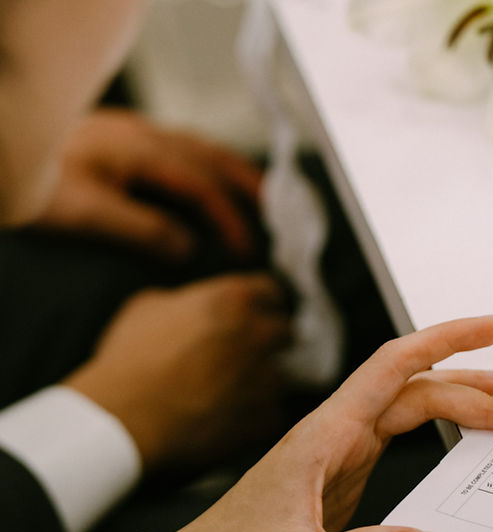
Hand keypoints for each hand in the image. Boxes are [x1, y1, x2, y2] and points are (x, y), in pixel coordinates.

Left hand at [27, 109, 261, 259]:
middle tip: (276, 214)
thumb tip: (189, 249)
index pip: (200, 185)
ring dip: (230, 172)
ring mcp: (131, 132)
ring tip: (256, 196)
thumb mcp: (83, 212)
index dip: (229, 218)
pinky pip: (179, 147)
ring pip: (197, 148)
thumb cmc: (32, 180)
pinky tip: (208, 181)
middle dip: (246, 186)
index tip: (245, 249)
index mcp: (137, 150)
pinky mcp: (120, 137)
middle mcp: (140, 134)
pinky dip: (205, 165)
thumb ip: (142, 230)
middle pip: (210, 157)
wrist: (0, 146)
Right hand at [65, 273, 291, 473]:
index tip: (250, 316)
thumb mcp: (148, 306)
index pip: (270, 291)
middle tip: (239, 356)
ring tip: (227, 392)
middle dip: (267, 340)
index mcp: (236, 299)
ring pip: (280, 374)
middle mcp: (261, 335)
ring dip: (261, 380)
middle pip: (284, 331)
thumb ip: (189, 298)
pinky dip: (255, 415)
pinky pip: (271, 412)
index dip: (259, 304)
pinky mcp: (267, 416)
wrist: (124, 418)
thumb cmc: (128, 358)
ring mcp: (269, 378)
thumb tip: (198, 305)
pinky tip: (226, 419)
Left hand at [148, 316, 492, 531]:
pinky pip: (405, 444)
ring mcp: (343, 455)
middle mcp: (338, 434)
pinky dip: (442, 437)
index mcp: (326, 433)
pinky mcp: (345, 479)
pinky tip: (464, 444)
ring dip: (464, 406)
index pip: (396, 366)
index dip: (449, 339)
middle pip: (419, 391)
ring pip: (414, 413)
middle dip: (479, 388)